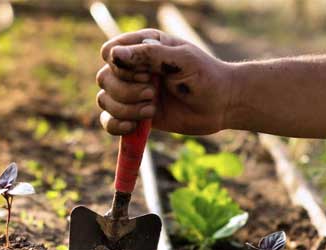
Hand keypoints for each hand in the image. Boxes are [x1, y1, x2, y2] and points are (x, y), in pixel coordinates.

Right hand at [97, 29, 234, 135]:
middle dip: (126, 90)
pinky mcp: (135, 115)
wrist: (220, 105)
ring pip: (105, 100)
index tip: (146, 73)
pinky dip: (116, 126)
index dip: (119, 65)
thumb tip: (113, 55)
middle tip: (154, 93)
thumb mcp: (181, 60)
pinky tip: (134, 126)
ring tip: (152, 109)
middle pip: (104, 78)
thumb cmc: (205, 76)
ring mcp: (132, 93)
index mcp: (143, 47)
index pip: (110, 52)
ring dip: (126, 109)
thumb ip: (148, 55)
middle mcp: (133, 69)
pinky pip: (108, 121)